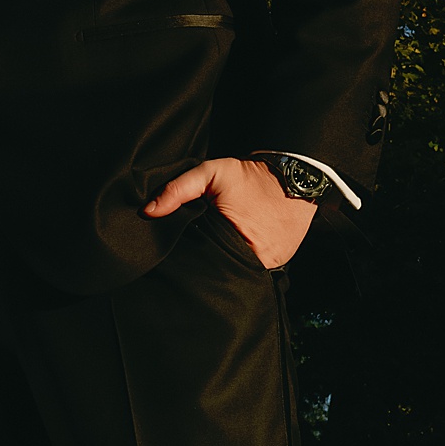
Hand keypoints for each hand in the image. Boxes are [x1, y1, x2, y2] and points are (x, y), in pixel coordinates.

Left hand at [144, 157, 315, 269]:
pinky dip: (247, 261)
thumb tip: (149, 211)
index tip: (181, 254)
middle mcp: (256, 258)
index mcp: (235, 240)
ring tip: (217, 252)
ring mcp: (271, 262)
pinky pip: (258, 268)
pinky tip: (237, 249)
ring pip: (240, 271)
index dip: (191, 259)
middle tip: (199, 251)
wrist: (296, 175)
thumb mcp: (210, 173)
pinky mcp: (281, 260)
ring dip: (228, 264)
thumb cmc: (251, 176)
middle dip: (208, 264)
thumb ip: (177, 190)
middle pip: (222, 271)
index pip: (204, 261)